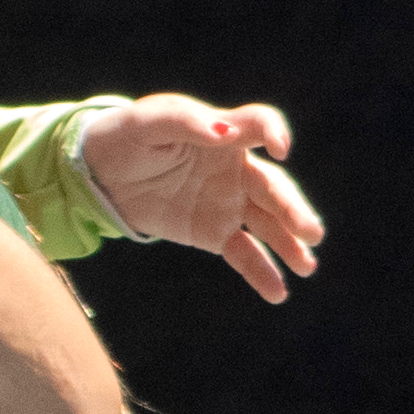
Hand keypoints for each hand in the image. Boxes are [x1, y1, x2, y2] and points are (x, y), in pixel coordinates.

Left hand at [78, 96, 324, 298]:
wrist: (101, 173)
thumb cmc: (129, 136)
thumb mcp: (150, 121)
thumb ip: (187, 122)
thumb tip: (225, 132)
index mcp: (225, 132)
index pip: (258, 126)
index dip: (273, 132)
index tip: (279, 150)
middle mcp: (236, 168)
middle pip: (272, 187)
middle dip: (292, 210)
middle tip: (311, 232)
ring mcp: (229, 202)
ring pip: (267, 224)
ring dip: (289, 244)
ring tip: (307, 267)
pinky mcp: (214, 232)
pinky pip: (244, 253)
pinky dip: (261, 273)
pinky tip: (278, 293)